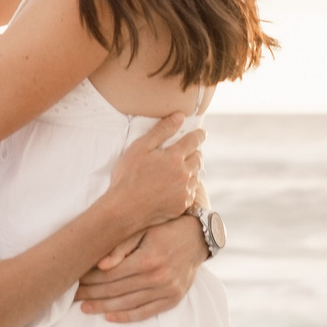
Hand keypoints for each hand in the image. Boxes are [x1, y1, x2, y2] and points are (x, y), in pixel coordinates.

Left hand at [76, 214, 203, 322]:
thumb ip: (121, 245)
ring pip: (128, 304)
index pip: (110, 274)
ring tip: (84, 308)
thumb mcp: (143, 228)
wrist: (197, 237)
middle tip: (72, 296)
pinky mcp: (173, 299)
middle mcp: (158, 277)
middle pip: (116, 290)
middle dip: (91, 293)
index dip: (90, 278)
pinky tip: (109, 317)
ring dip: (104, 307)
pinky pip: (146, 312)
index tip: (75, 279)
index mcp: (148, 258)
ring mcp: (167, 290)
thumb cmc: (165, 228)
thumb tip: (100, 265)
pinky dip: (127, 317)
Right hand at [102, 113, 202, 231]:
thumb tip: (180, 117)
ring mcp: (184, 192)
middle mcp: (184, 174)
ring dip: (191, 170)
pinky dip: (186, 186)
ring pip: (196, 176)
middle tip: (189, 151)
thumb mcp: (141, 147)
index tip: (202, 133)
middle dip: (195, 152)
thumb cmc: (129, 176)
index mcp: (175, 157)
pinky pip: (190, 192)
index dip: (198, 135)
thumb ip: (162, 130)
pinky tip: (176, 186)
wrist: (125, 209)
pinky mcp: (182, 206)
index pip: (193, 141)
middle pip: (198, 158)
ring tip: (182, 169)